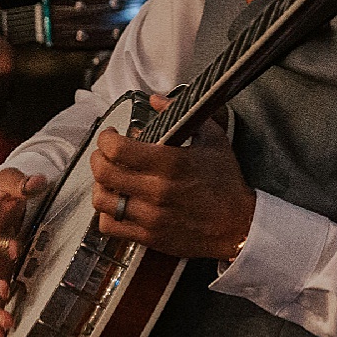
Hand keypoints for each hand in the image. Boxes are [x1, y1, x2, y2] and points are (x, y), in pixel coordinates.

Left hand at [88, 95, 253, 260]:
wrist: (238, 225)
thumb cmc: (226, 183)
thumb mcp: (212, 139)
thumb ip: (181, 114)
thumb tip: (155, 99)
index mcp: (171, 163)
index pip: (118, 149)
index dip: (107, 138)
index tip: (111, 135)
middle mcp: (157, 190)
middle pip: (104, 172)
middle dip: (98, 158)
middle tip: (104, 154)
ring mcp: (151, 216)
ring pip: (102, 200)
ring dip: (100, 186)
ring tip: (109, 179)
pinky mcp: (149, 237)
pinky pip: (109, 226)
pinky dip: (106, 214)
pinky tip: (116, 205)